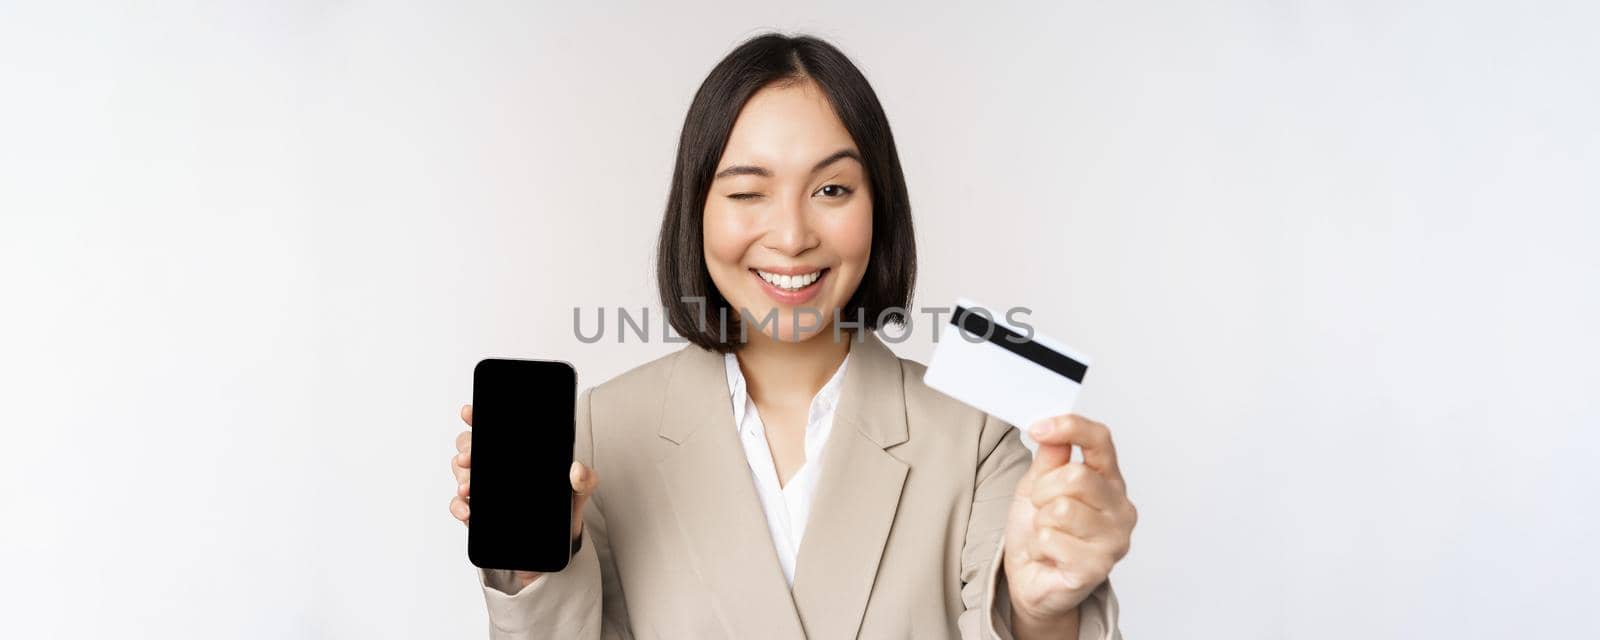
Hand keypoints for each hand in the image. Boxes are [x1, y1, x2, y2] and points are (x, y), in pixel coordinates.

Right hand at [450, 404, 598, 588]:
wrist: (555, 548)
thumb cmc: (564, 511)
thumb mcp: (578, 493)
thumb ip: (584, 480)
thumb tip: (577, 470)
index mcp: (518, 454)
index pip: (494, 429)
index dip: (477, 418)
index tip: (469, 413)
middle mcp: (497, 466)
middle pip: (470, 445)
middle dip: (466, 448)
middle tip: (470, 458)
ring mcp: (485, 488)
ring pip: (461, 471)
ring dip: (461, 477)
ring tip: (469, 488)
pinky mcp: (479, 513)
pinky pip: (459, 505)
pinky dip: (458, 506)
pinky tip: (468, 511)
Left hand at [1002, 415, 1136, 636]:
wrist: (1033, 578)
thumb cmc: (1039, 531)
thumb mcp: (1038, 485)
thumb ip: (1049, 458)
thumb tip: (1052, 429)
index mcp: (1108, 480)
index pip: (1100, 440)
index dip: (1070, 428)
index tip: (1039, 428)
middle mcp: (1120, 508)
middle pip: (1075, 476)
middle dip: (1043, 490)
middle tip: (1041, 507)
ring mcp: (1114, 539)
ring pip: (1062, 509)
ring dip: (1041, 521)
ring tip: (1048, 533)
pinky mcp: (1098, 567)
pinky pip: (1053, 540)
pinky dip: (1040, 545)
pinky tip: (1050, 554)